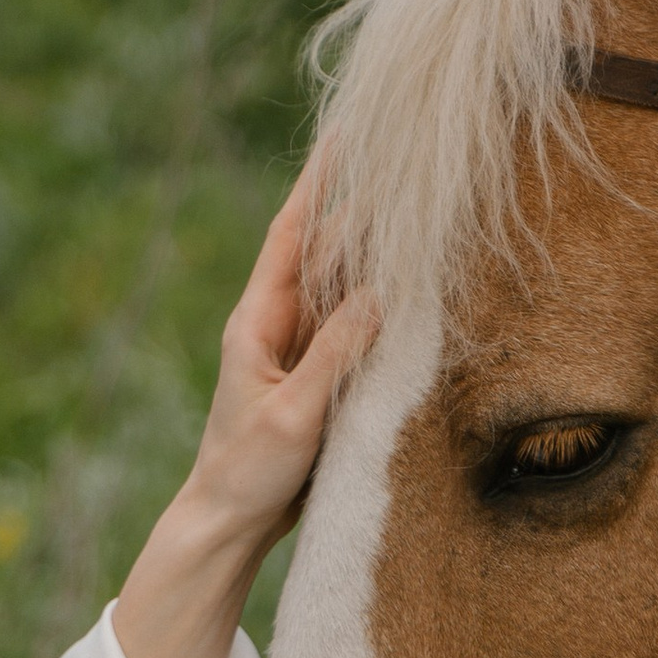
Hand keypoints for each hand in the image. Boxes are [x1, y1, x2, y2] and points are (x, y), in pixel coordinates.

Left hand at [111, 174, 375, 657]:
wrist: (229, 524)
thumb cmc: (247, 471)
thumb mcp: (292, 414)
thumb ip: (335, 355)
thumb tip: (380, 293)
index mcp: (258, 321)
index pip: (292, 233)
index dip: (319, 181)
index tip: (345, 133)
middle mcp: (279, 325)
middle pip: (330, 253)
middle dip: (368, 209)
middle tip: (414, 166)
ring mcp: (302, 350)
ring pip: (349, 289)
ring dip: (383, 256)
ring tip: (428, 213)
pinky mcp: (321, 378)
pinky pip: (359, 331)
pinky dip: (388, 308)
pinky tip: (421, 289)